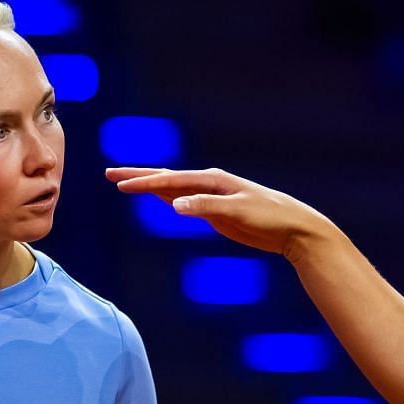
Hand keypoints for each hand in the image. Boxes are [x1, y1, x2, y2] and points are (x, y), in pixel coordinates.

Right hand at [107, 166, 335, 258]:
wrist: (293, 229)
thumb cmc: (270, 217)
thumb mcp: (238, 211)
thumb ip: (206, 207)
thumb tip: (174, 205)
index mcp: (212, 180)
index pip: (170, 179)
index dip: (144, 182)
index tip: (120, 185)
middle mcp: (209, 184)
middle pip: (166, 178)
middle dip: (138, 176)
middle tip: (109, 174)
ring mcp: (211, 198)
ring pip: (172, 189)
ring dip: (149, 185)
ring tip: (124, 182)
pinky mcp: (216, 212)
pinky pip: (184, 202)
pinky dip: (167, 198)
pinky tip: (157, 197)